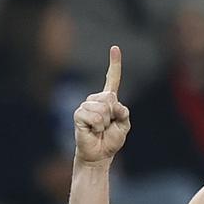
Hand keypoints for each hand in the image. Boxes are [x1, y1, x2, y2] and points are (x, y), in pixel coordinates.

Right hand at [73, 46, 130, 164]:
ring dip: (105, 123)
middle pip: (110, 98)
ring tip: (100, 130)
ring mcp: (86, 106)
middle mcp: (96, 100)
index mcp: (108, 100)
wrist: (99, 155)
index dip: (114, 64)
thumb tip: (114, 102)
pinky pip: (95, 116)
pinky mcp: (79, 114)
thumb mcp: (124, 125)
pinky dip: (98, 126)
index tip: (115, 48)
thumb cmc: (111, 140)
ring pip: (103, 108)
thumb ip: (123, 112)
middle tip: (108, 126)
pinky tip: (93, 131)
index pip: (112, 79)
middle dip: (114, 114)